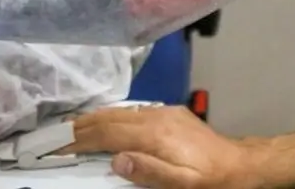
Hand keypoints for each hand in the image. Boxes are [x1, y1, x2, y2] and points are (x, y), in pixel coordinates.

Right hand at [62, 105, 256, 188]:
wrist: (241, 165)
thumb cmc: (209, 179)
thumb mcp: (181, 185)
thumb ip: (149, 172)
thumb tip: (116, 160)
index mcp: (155, 135)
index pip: (107, 135)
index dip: (79, 140)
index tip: (55, 146)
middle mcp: (157, 118)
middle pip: (109, 118)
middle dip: (80, 125)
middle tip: (53, 134)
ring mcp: (164, 113)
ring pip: (120, 112)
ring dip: (94, 119)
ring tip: (71, 128)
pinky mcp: (171, 114)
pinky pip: (133, 112)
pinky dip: (112, 117)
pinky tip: (106, 123)